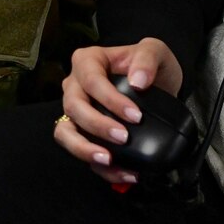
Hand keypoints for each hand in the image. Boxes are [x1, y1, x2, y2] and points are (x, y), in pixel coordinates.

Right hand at [55, 39, 183, 183]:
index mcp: (87, 61)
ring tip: (108, 161)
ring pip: (65, 133)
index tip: (135, 115)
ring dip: (84, 149)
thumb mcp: (155, 50)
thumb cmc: (149, 64)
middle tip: (124, 137)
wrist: (158, 83)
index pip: (91, 81)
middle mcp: (75, 86)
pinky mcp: (84, 133)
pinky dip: (101, 168)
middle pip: (73, 108)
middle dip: (97, 126)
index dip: (110, 100)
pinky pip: (83, 152)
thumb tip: (138, 81)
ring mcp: (76, 111)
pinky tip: (124, 173)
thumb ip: (147, 59)